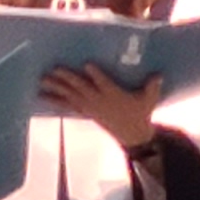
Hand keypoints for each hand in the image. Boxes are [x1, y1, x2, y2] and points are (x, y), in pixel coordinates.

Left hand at [43, 63, 166, 150]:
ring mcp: (90, 107)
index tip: (87, 65)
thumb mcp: (149, 99)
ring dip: (56, 88)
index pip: (104, 83)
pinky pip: (66, 105)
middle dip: (68, 79)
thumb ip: (152, 86)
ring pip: (70, 95)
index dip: (96, 74)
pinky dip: (54, 100)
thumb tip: (158, 74)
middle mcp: (99, 100)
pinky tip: (41, 95)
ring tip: (42, 80)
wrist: (132, 135)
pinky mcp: (85, 112)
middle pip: (81, 88)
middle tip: (54, 69)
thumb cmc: (141, 112)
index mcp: (114, 94)